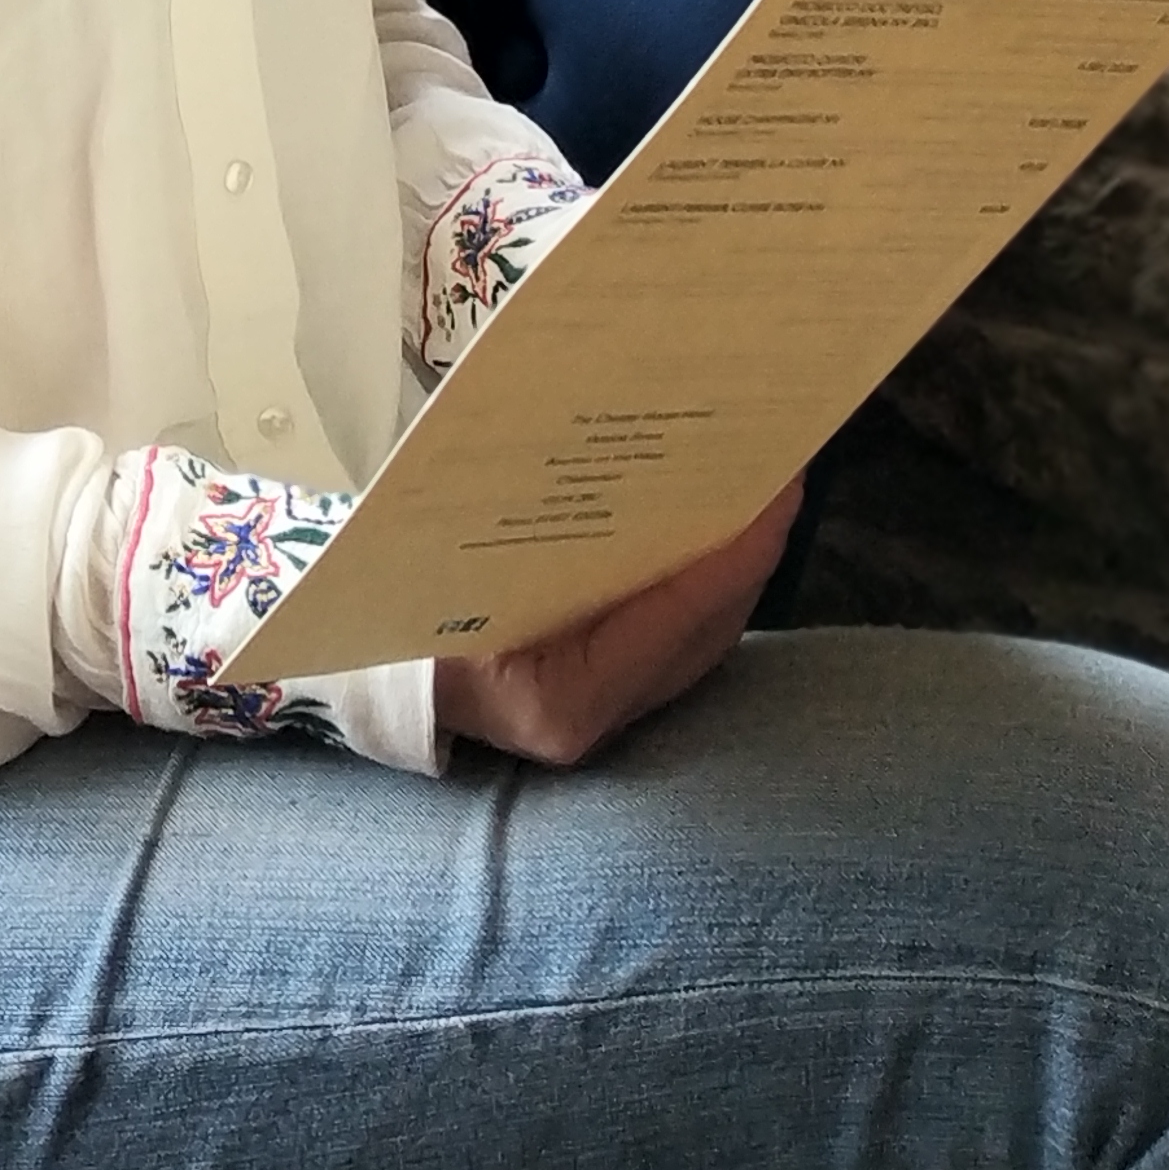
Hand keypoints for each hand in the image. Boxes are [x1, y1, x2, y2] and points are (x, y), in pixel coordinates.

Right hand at [434, 477, 800, 768]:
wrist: (388, 676)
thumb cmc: (417, 609)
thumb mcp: (465, 556)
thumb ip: (537, 527)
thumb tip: (612, 447)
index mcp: (561, 699)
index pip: (676, 615)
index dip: (734, 551)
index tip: (777, 487)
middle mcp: (598, 722)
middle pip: (708, 627)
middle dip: (751, 548)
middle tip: (781, 467)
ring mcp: (613, 718)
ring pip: (710, 636)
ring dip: (742, 566)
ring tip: (766, 488)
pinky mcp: (620, 698)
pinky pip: (690, 641)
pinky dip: (713, 587)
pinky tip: (726, 532)